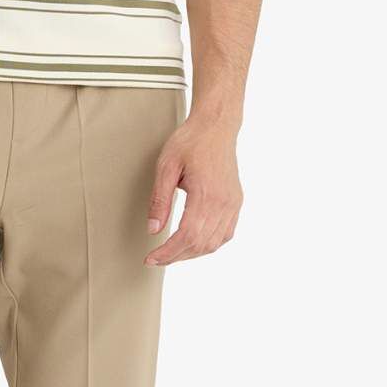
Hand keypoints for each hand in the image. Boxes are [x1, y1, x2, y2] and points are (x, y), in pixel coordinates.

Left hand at [144, 112, 242, 264]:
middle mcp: (224, 203)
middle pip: (200, 244)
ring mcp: (233, 204)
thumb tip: (153, 230)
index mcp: (206, 194)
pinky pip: (226, 234)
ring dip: (192, 253)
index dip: (168, 252)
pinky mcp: (236, 202)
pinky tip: (193, 243)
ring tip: (172, 253)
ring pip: (214, 243)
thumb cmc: (190, 142)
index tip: (150, 258)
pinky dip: (209, 244)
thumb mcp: (166, 167)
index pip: (187, 236)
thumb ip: (159, 200)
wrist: (216, 126)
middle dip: (176, 257)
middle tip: (156, 259)